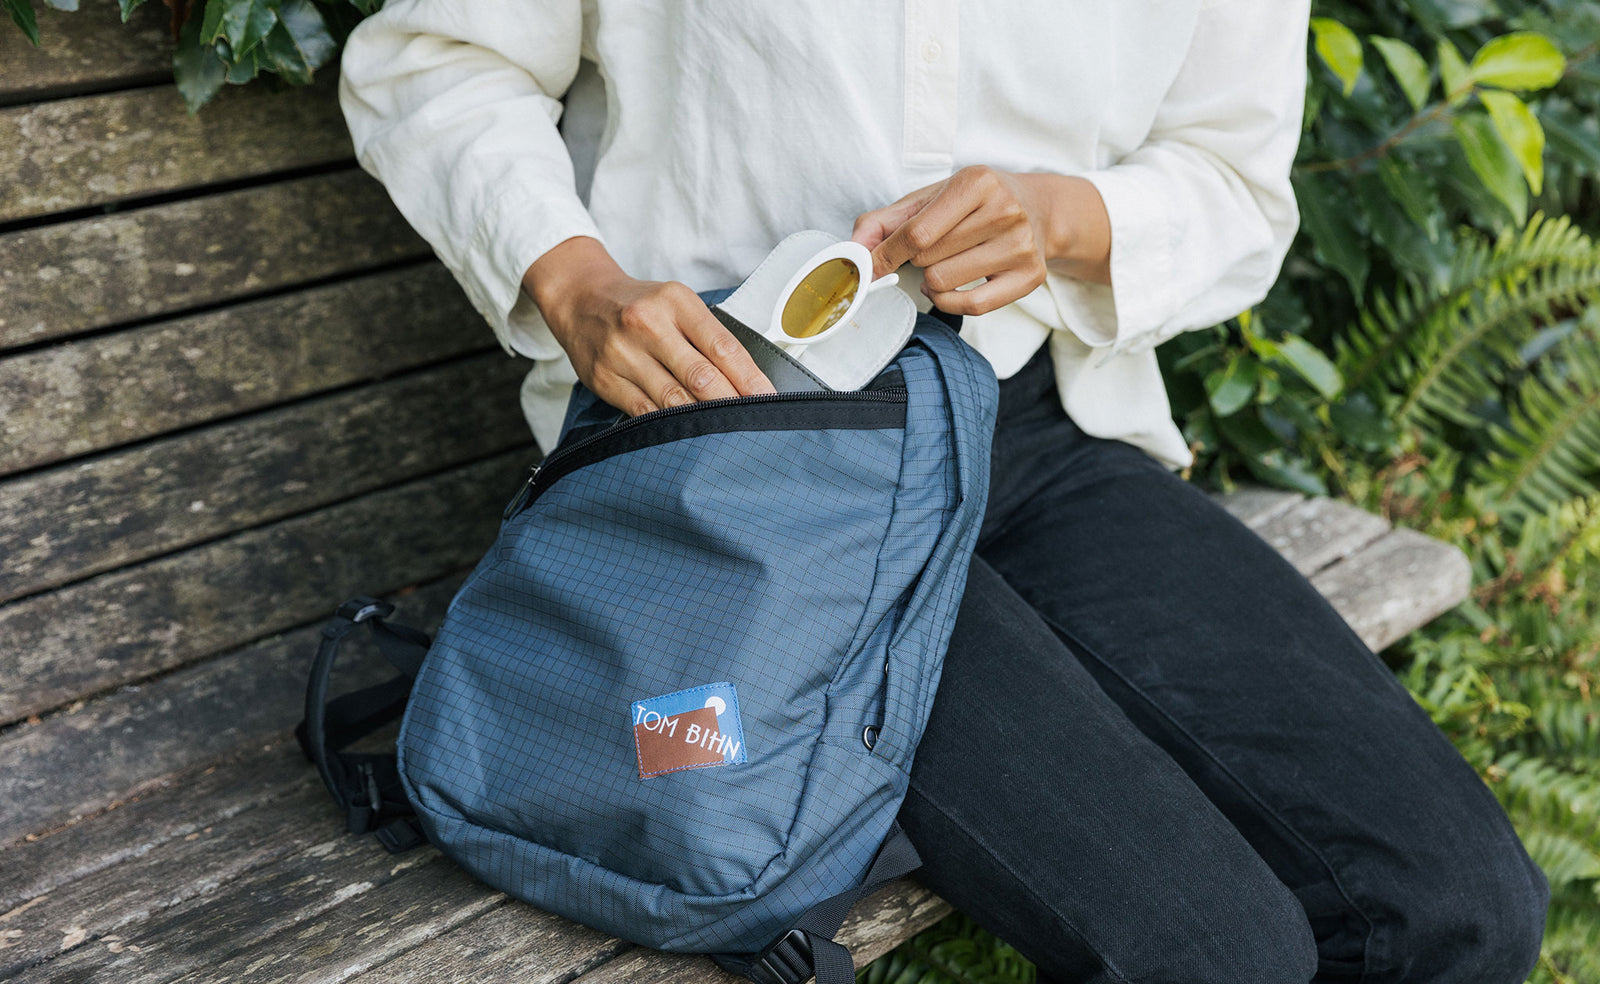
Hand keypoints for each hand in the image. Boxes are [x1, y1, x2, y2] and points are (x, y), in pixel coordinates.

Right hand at [524, 237, 775, 416]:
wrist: (581, 299)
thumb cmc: (640, 305)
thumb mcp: (678, 303)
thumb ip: (709, 336)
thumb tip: (749, 382)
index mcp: (676, 301)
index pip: (723, 347)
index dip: (751, 380)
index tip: (770, 402)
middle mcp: (648, 324)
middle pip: (701, 376)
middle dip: (732, 406)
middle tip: (755, 427)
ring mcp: (622, 353)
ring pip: (674, 399)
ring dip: (704, 422)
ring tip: (728, 436)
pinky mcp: (604, 379)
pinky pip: (645, 413)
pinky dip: (670, 427)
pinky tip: (689, 436)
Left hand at [851, 165, 1111, 315]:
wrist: (1038, 209)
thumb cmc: (974, 204)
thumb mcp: (930, 198)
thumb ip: (885, 221)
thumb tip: (851, 250)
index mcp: (977, 182)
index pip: (916, 233)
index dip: (886, 255)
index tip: (872, 265)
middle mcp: (1005, 210)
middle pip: (927, 259)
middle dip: (917, 260)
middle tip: (934, 249)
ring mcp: (1021, 245)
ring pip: (944, 283)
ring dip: (932, 280)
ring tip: (945, 264)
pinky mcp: (1030, 276)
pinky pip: (972, 307)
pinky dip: (948, 303)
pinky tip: (949, 289)